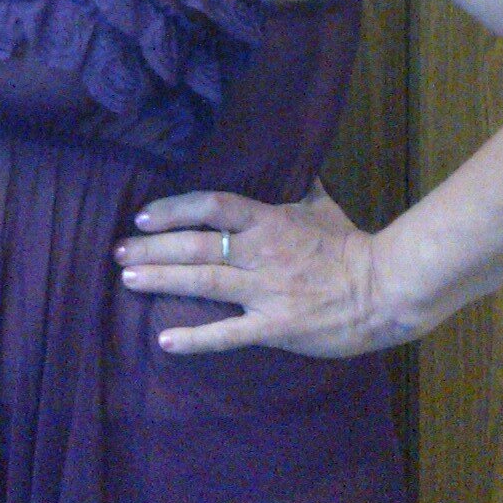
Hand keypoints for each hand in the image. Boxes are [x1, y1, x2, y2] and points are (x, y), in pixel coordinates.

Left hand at [113, 176, 404, 357]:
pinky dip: (195, 339)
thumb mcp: (323, 207)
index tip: (143, 216)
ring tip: (128, 279)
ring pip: (204, 280)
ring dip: (162, 279)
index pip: (212, 205)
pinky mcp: (275, 326)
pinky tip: (164, 341)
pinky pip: (228, 334)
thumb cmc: (352, 247)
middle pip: (197, 244)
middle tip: (118, 251)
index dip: (173, 209)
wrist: (384, 288)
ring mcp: (266, 290)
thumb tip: (296, 162)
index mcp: (269, 220)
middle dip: (153, 248)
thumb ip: (300, 187)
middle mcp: (261, 252)